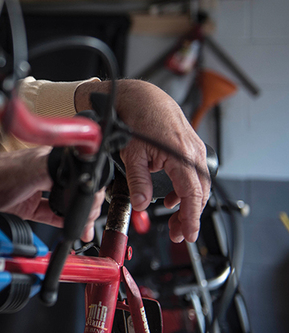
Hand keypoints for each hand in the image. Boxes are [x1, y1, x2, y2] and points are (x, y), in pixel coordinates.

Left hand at [0, 148, 103, 242]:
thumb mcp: (29, 171)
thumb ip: (55, 171)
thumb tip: (79, 171)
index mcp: (48, 159)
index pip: (80, 174)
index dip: (89, 193)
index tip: (90, 208)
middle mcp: (44, 172)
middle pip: (75, 189)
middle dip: (86, 206)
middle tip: (87, 222)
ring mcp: (35, 189)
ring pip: (65, 203)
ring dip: (76, 216)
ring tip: (83, 229)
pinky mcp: (27, 204)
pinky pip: (51, 213)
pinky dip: (62, 222)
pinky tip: (68, 230)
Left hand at [76, 79, 209, 242]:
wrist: (144, 97)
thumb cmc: (137, 120)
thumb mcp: (132, 153)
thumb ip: (138, 181)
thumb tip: (142, 204)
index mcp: (181, 155)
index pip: (192, 194)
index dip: (191, 218)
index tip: (187, 235)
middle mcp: (194, 152)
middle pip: (199, 193)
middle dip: (190, 217)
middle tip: (177, 234)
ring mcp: (195, 149)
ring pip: (198, 185)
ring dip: (188, 205)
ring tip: (174, 222)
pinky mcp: (191, 148)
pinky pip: (193, 174)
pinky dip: (186, 190)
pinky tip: (173, 199)